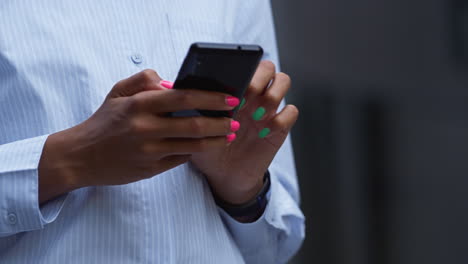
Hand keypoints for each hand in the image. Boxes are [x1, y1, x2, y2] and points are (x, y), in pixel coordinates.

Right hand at [38, 69, 239, 202]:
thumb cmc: (103, 122)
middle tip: (236, 120)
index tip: (230, 98)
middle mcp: (146, 128)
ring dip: (215, 140)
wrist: (81, 157)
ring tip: (229, 135)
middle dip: (221, 122)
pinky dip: (196, 152)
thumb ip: (144, 79)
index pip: (184, 98)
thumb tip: (171, 82)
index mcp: (139, 105)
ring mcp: (149, 151)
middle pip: (194, 125)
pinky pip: (180, 159)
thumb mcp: (117, 92)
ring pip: (192, 146)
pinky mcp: (150, 169)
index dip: (211, 98)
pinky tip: (207, 147)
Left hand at [190, 61, 298, 204]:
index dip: (242, 67)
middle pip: (268, 67)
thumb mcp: (193, 126)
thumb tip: (168, 86)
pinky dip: (281, 117)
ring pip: (283, 81)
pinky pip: (291, 111)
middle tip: (245, 95)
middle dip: (258, 77)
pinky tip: (265, 130)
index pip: (246, 61)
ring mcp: (268, 109)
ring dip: (272, 93)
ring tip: (256, 113)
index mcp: (234, 89)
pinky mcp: (280, 128)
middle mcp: (253, 94)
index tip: (230, 83)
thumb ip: (186, 106)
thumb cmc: (206, 147)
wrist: (223, 175)